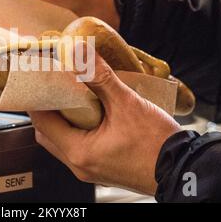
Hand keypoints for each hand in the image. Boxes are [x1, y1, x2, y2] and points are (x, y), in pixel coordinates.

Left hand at [29, 45, 180, 194]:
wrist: (183, 168)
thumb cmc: (156, 142)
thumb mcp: (126, 103)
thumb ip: (99, 76)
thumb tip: (78, 51)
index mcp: (78, 152)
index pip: (42, 123)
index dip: (37, 100)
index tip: (39, 80)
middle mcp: (79, 165)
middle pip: (48, 134)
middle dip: (48, 109)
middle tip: (55, 86)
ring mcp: (90, 170)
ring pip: (62, 142)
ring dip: (63, 120)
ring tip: (73, 97)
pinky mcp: (101, 169)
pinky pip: (78, 147)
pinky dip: (77, 130)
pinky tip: (90, 114)